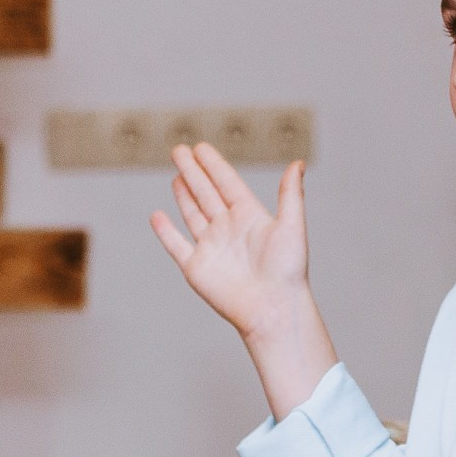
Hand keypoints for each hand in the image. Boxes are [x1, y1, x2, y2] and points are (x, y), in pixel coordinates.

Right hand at [150, 144, 335, 417]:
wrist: (273, 308)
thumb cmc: (288, 270)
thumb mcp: (291, 225)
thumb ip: (290, 193)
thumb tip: (298, 162)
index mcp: (250, 216)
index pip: (227, 184)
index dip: (213, 165)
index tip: (201, 147)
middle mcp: (229, 229)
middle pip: (206, 193)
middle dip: (192, 171)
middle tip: (179, 149)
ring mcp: (211, 247)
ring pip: (192, 214)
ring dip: (183, 195)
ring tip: (176, 175)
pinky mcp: (196, 268)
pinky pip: (177, 245)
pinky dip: (165, 231)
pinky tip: (157, 215)